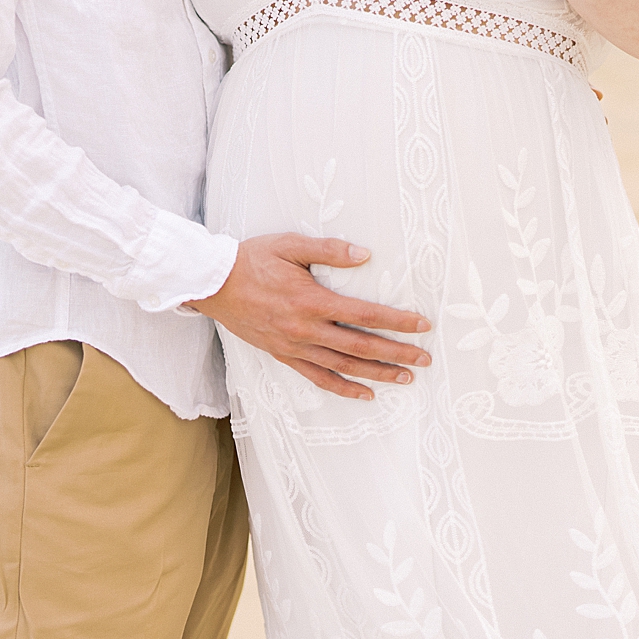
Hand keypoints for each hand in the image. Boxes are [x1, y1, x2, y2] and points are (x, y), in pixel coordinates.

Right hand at [188, 233, 432, 401]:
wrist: (214, 284)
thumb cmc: (252, 259)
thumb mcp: (290, 245)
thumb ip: (329, 250)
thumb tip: (365, 254)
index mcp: (312, 301)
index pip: (366, 315)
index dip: (397, 322)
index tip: (422, 325)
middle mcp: (306, 329)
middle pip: (361, 347)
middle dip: (397, 354)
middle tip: (424, 359)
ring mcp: (295, 346)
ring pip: (344, 367)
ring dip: (377, 374)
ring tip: (405, 378)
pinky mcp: (284, 355)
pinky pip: (318, 377)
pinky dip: (343, 388)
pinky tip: (365, 393)